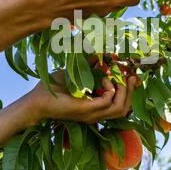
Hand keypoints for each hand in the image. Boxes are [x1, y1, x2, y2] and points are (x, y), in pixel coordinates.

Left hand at [20, 70, 136, 125]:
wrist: (37, 99)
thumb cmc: (54, 88)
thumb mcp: (76, 73)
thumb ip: (89, 66)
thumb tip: (101, 54)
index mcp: (95, 108)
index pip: (120, 107)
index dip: (130, 93)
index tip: (132, 76)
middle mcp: (96, 114)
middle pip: (124, 109)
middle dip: (131, 92)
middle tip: (132, 76)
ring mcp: (92, 114)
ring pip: (119, 109)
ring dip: (123, 92)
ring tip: (120, 79)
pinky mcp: (86, 110)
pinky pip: (107, 102)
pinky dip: (109, 90)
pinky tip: (104, 79)